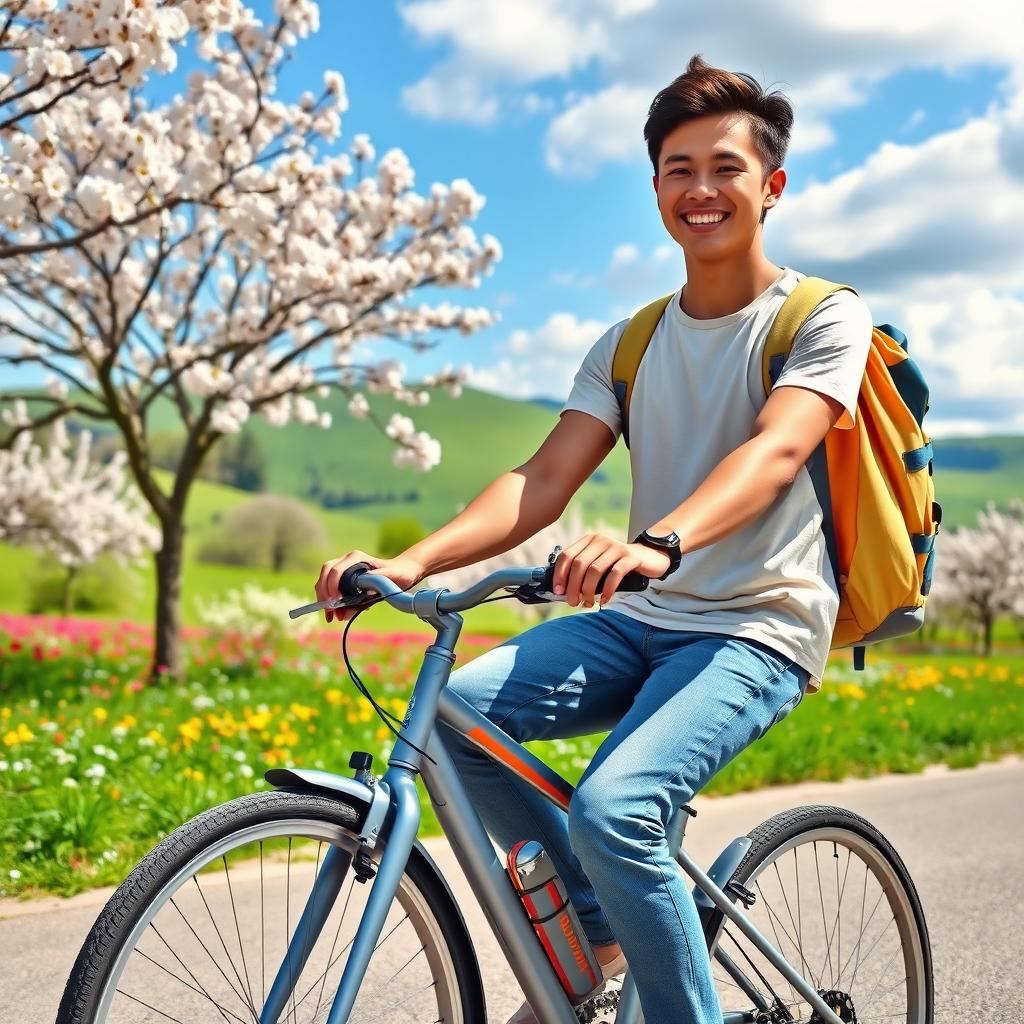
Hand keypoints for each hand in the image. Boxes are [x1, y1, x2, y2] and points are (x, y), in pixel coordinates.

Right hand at [314, 551, 426, 623]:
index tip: (337, 603)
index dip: (332, 587)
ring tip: (334, 617)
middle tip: (330, 613)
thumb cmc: (399, 573)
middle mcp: (347, 561)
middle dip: (324, 594)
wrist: (404, 572)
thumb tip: (357, 588)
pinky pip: (332, 588)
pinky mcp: (346, 578)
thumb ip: (375, 580)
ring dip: (326, 599)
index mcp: (356, 558)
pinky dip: (332, 601)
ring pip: (325, 581)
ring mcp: (345, 568)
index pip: (335, 570)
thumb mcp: (390, 577)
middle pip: (326, 574)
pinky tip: (340, 613)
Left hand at [551, 533, 670, 608]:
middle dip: (573, 586)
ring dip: (588, 590)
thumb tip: (563, 592)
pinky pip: (614, 574)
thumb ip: (582, 572)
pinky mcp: (630, 556)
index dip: (559, 574)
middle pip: (579, 564)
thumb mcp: (597, 564)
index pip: (567, 556)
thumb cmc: (616, 565)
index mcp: (588, 540)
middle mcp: (600, 540)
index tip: (558, 592)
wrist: (647, 557)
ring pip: (595, 570)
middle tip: (573, 602)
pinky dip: (607, 590)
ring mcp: (616, 547)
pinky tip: (605, 600)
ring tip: (588, 603)